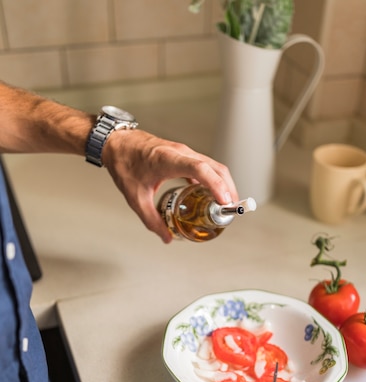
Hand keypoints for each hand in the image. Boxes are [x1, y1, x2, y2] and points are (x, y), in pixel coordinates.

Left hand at [102, 129, 237, 242]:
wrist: (116, 143)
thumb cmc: (124, 163)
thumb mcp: (136, 197)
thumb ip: (152, 220)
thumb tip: (166, 237)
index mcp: (168, 160)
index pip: (200, 170)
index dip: (216, 185)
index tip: (225, 201)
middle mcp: (181, 152)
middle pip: (215, 168)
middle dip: (229, 188)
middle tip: (232, 210)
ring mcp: (184, 152)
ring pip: (214, 166)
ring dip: (224, 184)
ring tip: (226, 205)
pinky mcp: (184, 154)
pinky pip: (206, 166)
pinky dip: (214, 180)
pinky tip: (212, 196)